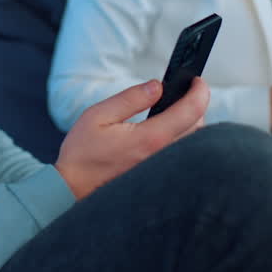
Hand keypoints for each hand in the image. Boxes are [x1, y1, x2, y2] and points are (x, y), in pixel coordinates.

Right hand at [54, 77, 209, 198]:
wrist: (72, 190)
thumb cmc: (82, 154)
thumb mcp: (99, 115)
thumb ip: (131, 98)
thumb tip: (157, 86)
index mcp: (150, 138)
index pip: (191, 111)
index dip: (199, 91)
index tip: (197, 81)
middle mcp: (162, 156)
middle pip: (198, 127)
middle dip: (194, 106)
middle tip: (181, 92)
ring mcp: (162, 170)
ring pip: (192, 143)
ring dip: (189, 124)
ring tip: (172, 111)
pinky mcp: (158, 178)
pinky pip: (180, 156)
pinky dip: (180, 140)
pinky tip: (164, 133)